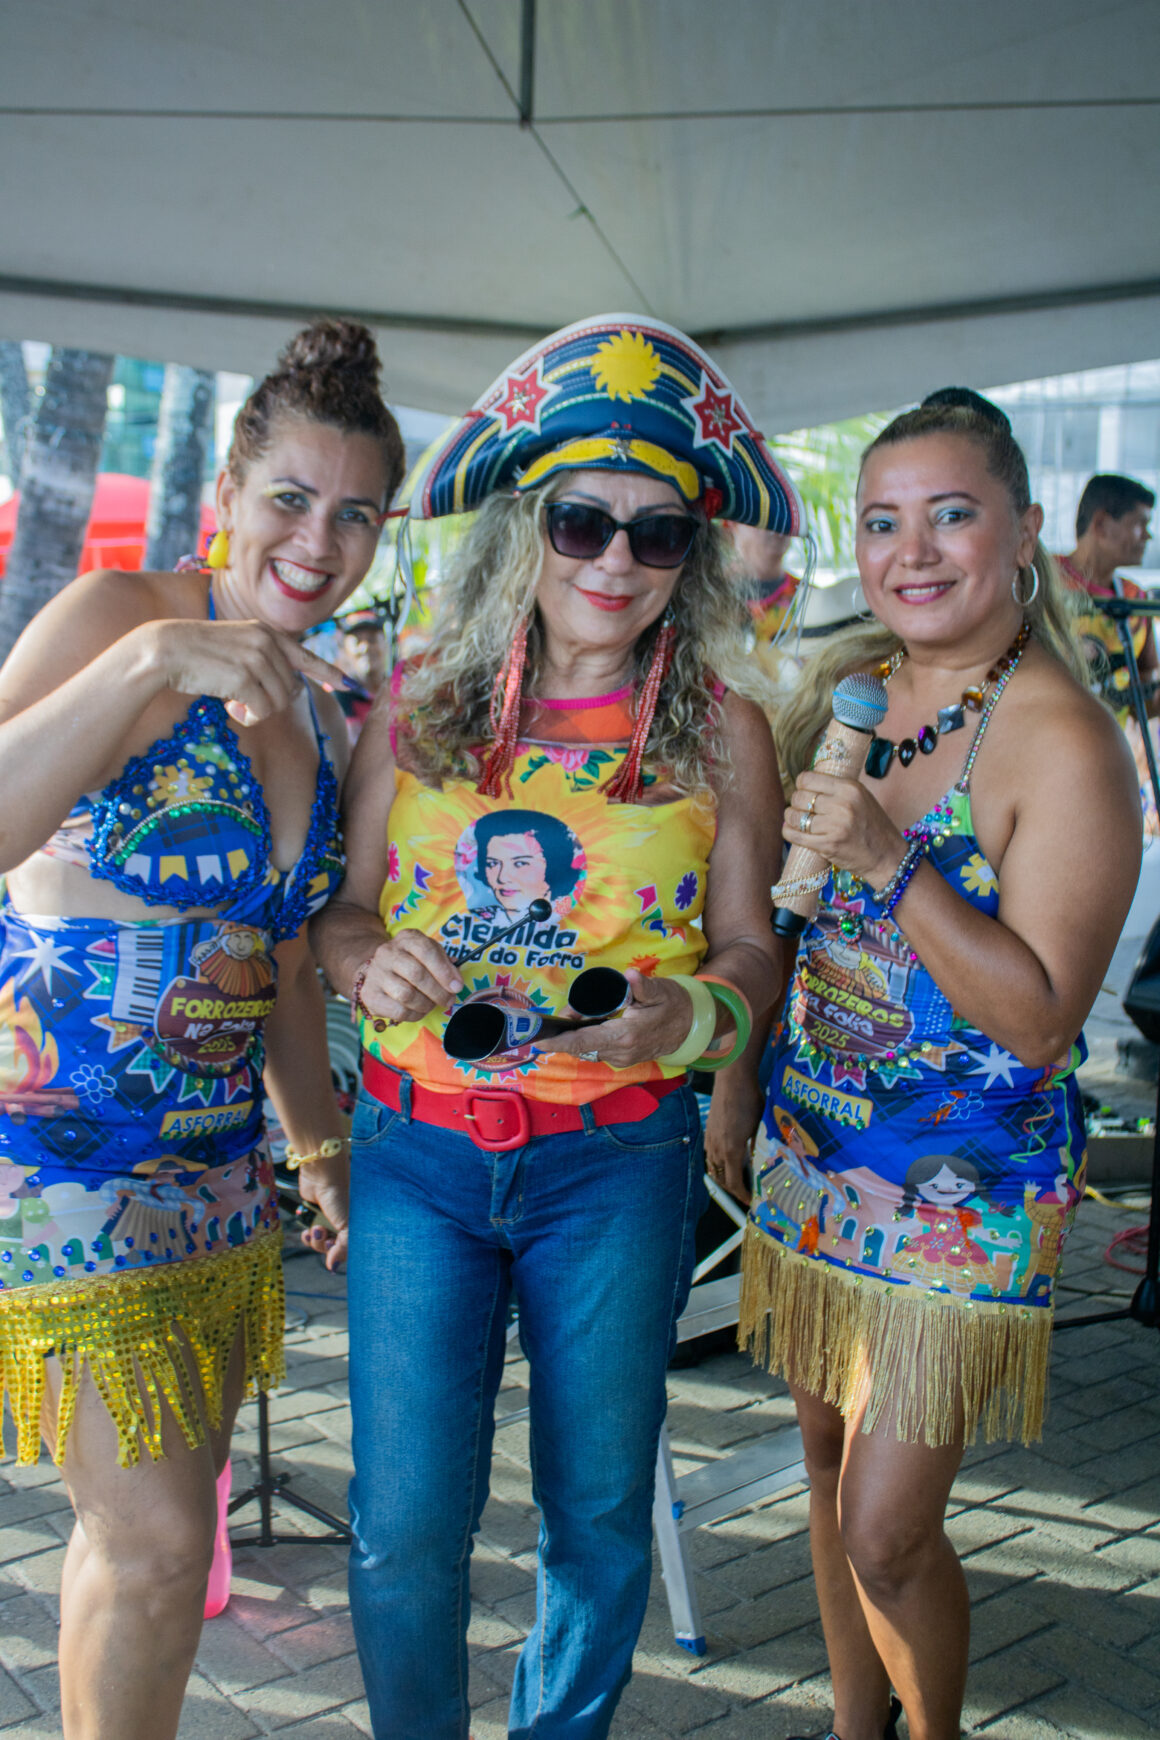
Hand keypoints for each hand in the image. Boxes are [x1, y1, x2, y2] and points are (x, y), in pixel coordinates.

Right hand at [145, 618, 349, 726]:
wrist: (165, 649)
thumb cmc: (197, 654)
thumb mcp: (236, 647)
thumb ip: (263, 660)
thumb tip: (290, 690)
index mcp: (266, 632)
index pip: (305, 655)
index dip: (327, 672)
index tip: (346, 684)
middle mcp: (266, 642)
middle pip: (291, 689)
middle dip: (271, 701)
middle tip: (243, 700)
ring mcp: (257, 658)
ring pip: (279, 702)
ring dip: (259, 711)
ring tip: (235, 702)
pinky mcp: (244, 677)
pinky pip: (262, 711)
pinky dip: (248, 717)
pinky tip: (230, 708)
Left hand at [296, 1156, 348, 1270]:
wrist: (322, 1176)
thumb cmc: (341, 1196)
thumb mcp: (348, 1226)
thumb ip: (343, 1249)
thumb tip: (333, 1267)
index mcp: (358, 1228)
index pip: (351, 1252)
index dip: (341, 1255)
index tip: (335, 1249)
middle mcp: (344, 1227)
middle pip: (334, 1251)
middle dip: (326, 1247)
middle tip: (326, 1236)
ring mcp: (329, 1223)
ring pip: (320, 1246)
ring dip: (316, 1241)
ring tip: (316, 1229)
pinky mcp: (314, 1219)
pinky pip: (309, 1238)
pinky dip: (307, 1237)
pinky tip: (307, 1231)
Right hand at [358, 932, 463, 1026]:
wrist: (379, 970)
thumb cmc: (412, 962)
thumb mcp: (430, 954)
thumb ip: (445, 964)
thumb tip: (456, 981)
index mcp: (406, 939)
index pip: (426, 951)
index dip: (444, 971)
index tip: (457, 986)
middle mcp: (388, 953)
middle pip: (416, 974)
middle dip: (438, 991)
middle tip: (448, 1000)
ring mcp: (376, 973)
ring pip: (406, 994)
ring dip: (426, 1004)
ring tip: (431, 1004)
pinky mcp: (370, 995)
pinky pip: (397, 1011)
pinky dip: (414, 1014)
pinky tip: (418, 1010)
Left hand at [535, 969, 699, 1068]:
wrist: (691, 1026)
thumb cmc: (674, 1005)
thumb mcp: (661, 991)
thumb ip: (642, 986)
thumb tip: (631, 976)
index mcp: (626, 1035)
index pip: (585, 1041)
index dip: (561, 1042)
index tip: (540, 1043)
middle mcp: (621, 1051)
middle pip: (581, 1046)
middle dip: (563, 1034)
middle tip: (551, 1021)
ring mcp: (622, 1058)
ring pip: (588, 1048)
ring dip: (575, 1036)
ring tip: (566, 1020)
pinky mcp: (622, 1057)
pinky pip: (597, 1049)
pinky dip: (586, 1038)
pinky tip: (583, 1024)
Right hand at [704, 1076, 761, 1205]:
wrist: (732, 1079)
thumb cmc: (751, 1100)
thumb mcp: (761, 1127)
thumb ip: (759, 1148)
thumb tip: (764, 1163)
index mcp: (732, 1150)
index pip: (734, 1183)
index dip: (742, 1195)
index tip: (751, 1200)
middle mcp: (717, 1148)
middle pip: (721, 1179)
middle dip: (733, 1190)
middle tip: (746, 1193)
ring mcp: (710, 1139)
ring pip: (713, 1168)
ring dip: (723, 1178)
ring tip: (736, 1181)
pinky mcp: (708, 1131)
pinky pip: (710, 1156)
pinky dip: (717, 1165)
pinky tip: (727, 1162)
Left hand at [784, 771, 906, 890]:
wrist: (887, 856)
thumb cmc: (873, 826)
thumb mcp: (861, 797)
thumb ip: (837, 789)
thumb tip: (806, 782)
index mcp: (850, 788)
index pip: (807, 778)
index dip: (801, 785)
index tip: (805, 792)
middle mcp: (842, 804)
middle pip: (799, 797)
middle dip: (796, 804)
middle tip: (802, 810)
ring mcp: (834, 826)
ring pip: (794, 816)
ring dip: (791, 819)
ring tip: (798, 822)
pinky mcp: (828, 845)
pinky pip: (794, 835)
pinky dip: (789, 833)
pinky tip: (793, 832)